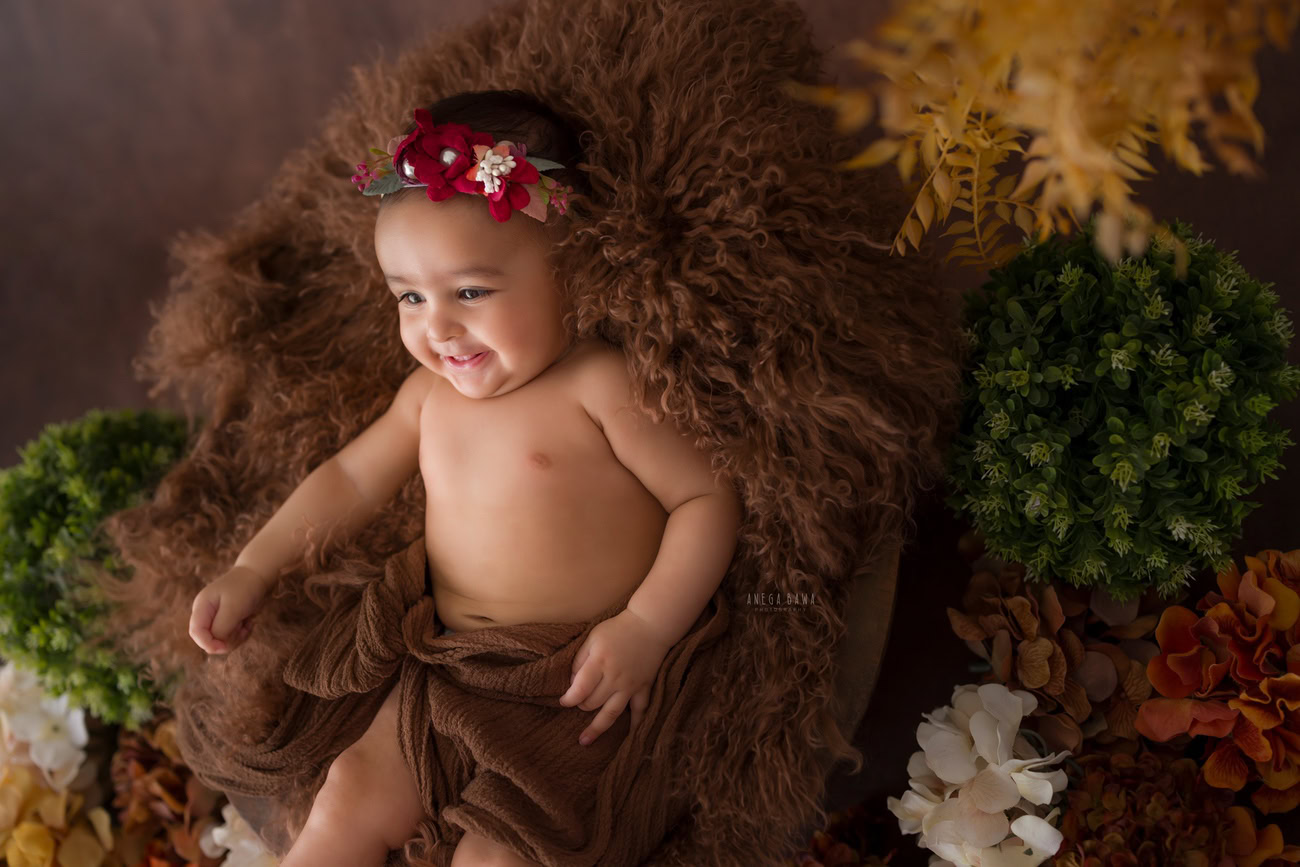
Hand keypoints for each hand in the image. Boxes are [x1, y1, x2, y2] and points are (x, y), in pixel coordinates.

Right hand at [189, 565, 271, 654]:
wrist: (259, 575)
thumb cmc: (245, 588)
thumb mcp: (233, 608)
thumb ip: (221, 628)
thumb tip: (214, 646)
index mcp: (202, 607)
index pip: (196, 633)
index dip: (208, 644)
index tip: (225, 647)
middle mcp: (206, 614)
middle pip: (209, 640)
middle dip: (227, 639)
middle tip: (242, 627)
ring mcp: (217, 618)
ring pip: (222, 641)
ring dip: (237, 636)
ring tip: (248, 623)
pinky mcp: (228, 621)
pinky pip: (232, 637)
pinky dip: (242, 633)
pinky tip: (250, 623)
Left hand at [557, 609, 673, 745]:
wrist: (650, 625)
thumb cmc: (617, 630)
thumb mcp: (592, 637)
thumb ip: (579, 660)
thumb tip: (572, 684)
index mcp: (599, 662)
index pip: (579, 689)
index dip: (568, 699)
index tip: (563, 701)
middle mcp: (614, 677)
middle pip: (592, 702)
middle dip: (581, 705)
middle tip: (579, 703)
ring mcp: (630, 685)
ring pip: (611, 713)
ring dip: (597, 728)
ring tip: (584, 741)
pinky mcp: (644, 688)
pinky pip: (640, 711)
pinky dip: (635, 725)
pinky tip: (630, 738)